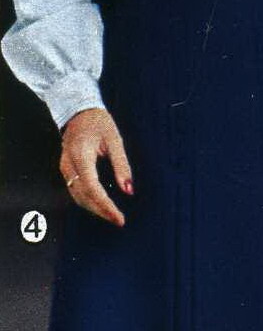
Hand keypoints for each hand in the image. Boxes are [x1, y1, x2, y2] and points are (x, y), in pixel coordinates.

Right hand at [59, 107, 133, 226]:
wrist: (78, 110)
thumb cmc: (99, 122)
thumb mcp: (115, 140)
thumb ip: (122, 165)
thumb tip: (129, 190)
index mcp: (81, 155)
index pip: (92, 188)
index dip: (105, 205)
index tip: (119, 217)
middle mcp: (69, 164)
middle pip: (83, 196)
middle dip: (101, 211)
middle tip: (119, 220)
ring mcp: (64, 167)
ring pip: (77, 196)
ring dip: (94, 209)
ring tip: (112, 215)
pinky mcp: (65, 169)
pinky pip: (75, 190)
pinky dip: (88, 201)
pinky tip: (100, 205)